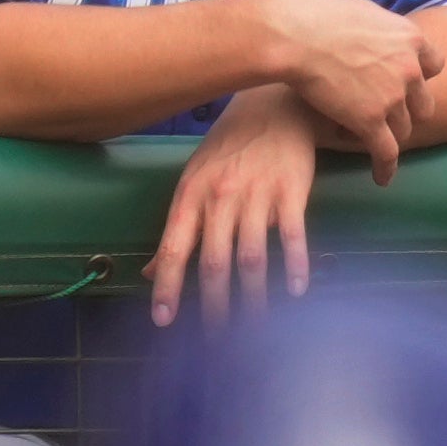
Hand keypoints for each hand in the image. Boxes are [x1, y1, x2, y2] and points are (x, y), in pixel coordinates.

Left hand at [148, 82, 327, 325]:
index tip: (163, 321)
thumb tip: (149, 272)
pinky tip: (296, 291)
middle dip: (213, 305)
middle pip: (213, 261)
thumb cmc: (231, 149)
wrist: (274, 106)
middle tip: (216, 339)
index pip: (173, 248)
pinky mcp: (291, 190)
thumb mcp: (195, 182)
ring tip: (256, 328)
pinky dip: (294, 265)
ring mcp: (256, 194)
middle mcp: (220, 197)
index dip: (166, 286)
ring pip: (251, 256)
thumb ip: (178, 228)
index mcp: (190, 196)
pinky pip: (292, 235)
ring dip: (254, 297)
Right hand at [243, 0, 443, 174]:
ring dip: (390, 135)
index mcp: (410, 37)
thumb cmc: (312, 13)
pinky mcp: (370, 121)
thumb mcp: (361, 10)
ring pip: (404, 129)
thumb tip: (374, 31)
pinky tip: (381, 178)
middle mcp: (409, 68)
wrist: (291, 33)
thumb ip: (378, 28)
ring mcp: (392, 97)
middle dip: (408, 109)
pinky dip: (386, 168)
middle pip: (423, 103)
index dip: (420, 74)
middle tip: (386, 113)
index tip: (406, 80)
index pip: (435, 64)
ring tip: (372, 140)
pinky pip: (387, 153)